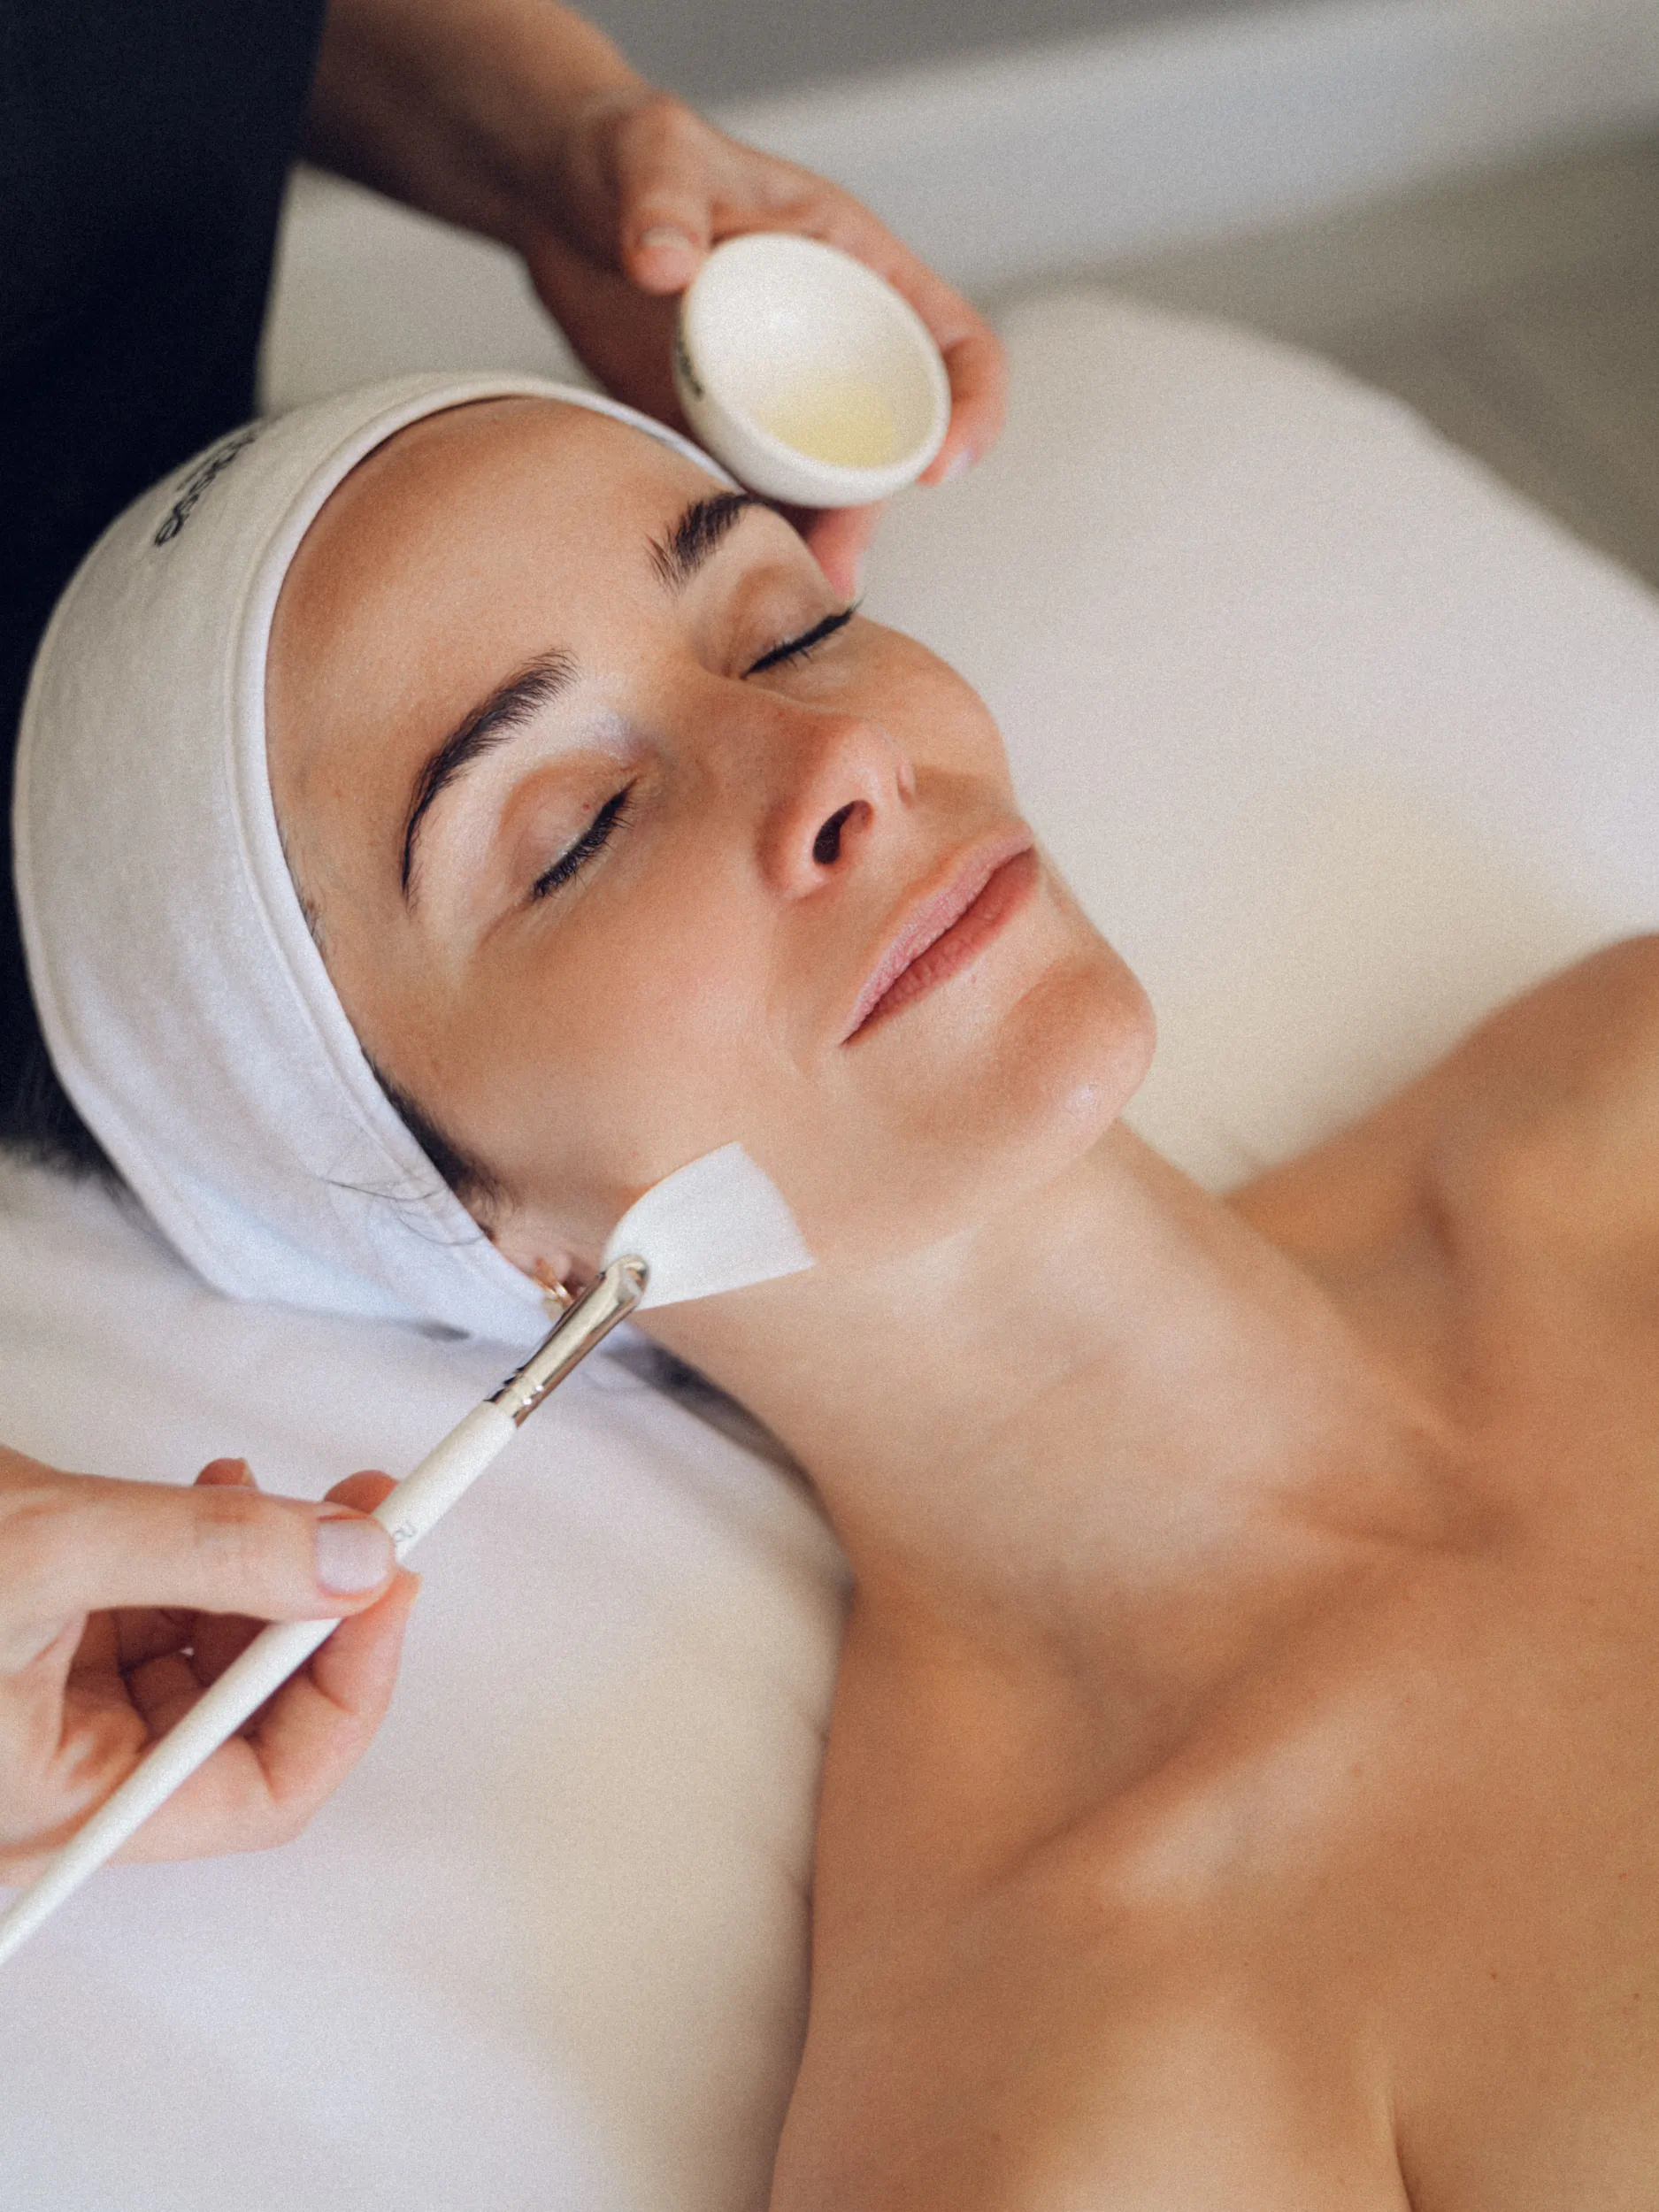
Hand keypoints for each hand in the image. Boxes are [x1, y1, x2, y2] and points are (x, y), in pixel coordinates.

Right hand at [0, 1445, 414, 1884]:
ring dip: (272, 1568)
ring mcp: (56, 1706)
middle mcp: (66, 1771)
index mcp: (66, 1808)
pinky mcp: (45, 1642)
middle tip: (374, 1521)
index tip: (388, 1590)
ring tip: (296, 1496)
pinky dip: (207, 1549)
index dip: (349, 1690)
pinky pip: (160, 1608)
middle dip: (321, 1606)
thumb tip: (350, 1561)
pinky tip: (225, 1492)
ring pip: (214, 1651)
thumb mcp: (50, 1553)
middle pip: (252, 1713)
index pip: (267, 1789)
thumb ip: (209, 1552)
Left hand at [303, 0, 1006, 597]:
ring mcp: (780, 402)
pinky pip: (755, 502)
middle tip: (835, 566)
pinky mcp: (725, 440)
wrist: (554, 203)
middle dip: (873, 511)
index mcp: (858, 270)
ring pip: (824, 490)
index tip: (941, 467)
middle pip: (889, 445)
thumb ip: (661, 198)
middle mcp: (833, 347)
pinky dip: (750, 546)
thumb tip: (663, 261)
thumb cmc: (623, 153)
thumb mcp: (648, 153)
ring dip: (814, 546)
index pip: (955, 345)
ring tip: (782, 599)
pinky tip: (724, 586)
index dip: (972, 407)